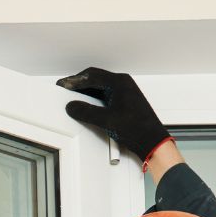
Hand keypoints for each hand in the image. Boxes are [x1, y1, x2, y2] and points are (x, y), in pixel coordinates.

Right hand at [56, 67, 170, 161]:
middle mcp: (122, 83)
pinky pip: (104, 94)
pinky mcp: (123, 101)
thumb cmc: (137, 128)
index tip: (63, 85)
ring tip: (73, 97)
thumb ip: (86, 112)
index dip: (74, 81)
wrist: (152, 140)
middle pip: (95, 78)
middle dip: (78, 83)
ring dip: (85, 90)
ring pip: (99, 86)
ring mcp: (123, 92)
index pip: (91, 76)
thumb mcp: (106, 120)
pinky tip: (86, 105)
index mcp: (119, 82)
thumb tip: (72, 106)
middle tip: (65, 89)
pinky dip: (93, 97)